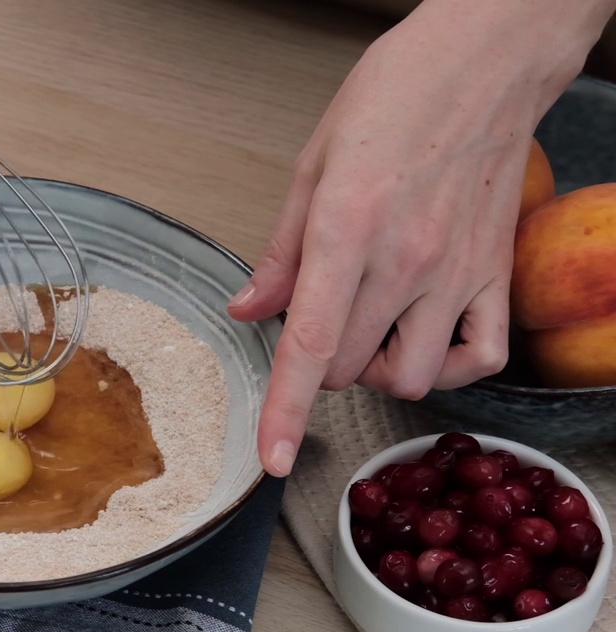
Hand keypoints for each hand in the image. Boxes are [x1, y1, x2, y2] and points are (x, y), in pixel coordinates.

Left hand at [228, 0, 614, 476]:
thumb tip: (247, 309)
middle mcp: (404, 261)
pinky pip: (482, 357)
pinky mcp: (495, 272)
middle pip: (348, 368)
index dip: (285, 411)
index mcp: (346, 231)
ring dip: (377, 371)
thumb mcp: (312, 164)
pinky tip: (423, 338)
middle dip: (319, 363)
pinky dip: (449, 367)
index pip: (308, 346)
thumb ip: (281, 251)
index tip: (272, 457)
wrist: (484, 62)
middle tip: (315, 317)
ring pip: (410, 377)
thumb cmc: (395, 96)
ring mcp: (457, 271)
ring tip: (366, 329)